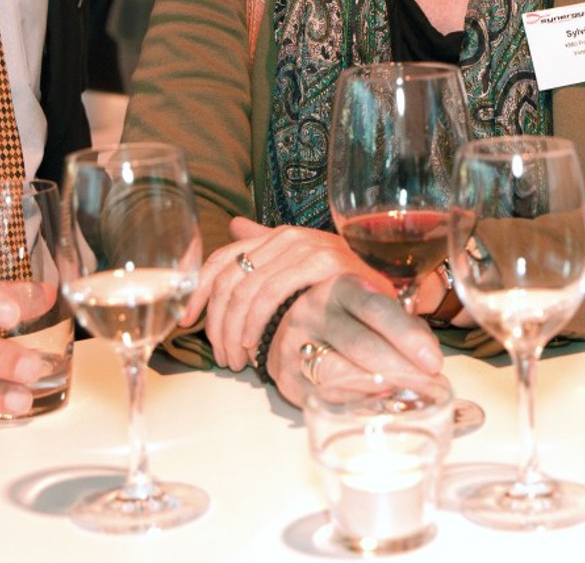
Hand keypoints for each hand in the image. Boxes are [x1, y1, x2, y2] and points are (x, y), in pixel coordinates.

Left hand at [184, 216, 379, 370]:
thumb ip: (269, 250)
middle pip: (228, 279)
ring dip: (234, 331)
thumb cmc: (348, 284)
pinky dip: (256, 322)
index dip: (198, 292)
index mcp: (276, 237)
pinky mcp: (321, 261)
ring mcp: (304, 246)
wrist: (397, 287)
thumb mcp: (303, 268)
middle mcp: (287, 236)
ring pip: (245, 290)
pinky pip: (271, 293)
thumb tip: (233, 226)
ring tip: (237, 360)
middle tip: (222, 356)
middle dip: (216, 323)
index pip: (221, 260)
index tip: (187, 322)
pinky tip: (255, 344)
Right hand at [268, 275, 442, 407]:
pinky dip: (356, 404)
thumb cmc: (347, 316)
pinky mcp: (286, 377)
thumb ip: (402, 323)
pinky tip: (378, 405)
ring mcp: (295, 345)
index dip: (408, 336)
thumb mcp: (371, 304)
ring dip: (379, 390)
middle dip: (401, 369)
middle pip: (360, 344)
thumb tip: (429, 357)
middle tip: (429, 386)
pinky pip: (325, 396)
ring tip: (407, 397)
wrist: (290, 325)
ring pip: (339, 374)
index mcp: (340, 287)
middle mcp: (313, 312)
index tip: (434, 361)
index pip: (376, 308)